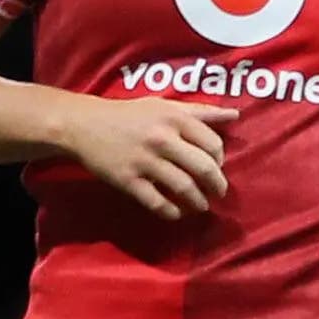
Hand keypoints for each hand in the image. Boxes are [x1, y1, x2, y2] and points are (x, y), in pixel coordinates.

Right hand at [60, 93, 237, 219]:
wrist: (82, 125)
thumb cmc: (130, 115)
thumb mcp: (164, 105)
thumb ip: (200, 112)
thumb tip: (235, 116)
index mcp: (174, 118)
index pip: (214, 145)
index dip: (221, 160)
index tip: (217, 167)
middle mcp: (162, 138)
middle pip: (204, 168)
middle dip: (217, 186)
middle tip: (218, 193)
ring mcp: (144, 161)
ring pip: (184, 188)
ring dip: (199, 202)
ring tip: (201, 206)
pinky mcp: (127, 180)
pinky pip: (158, 203)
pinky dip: (172, 213)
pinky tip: (177, 213)